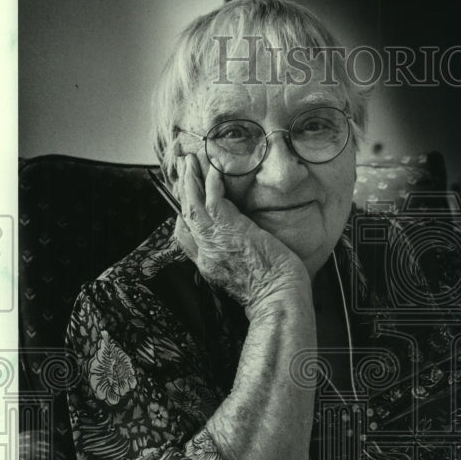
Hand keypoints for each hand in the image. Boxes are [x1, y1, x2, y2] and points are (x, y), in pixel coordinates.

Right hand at [173, 153, 309, 312]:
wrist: (277, 298)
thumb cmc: (272, 291)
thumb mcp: (246, 278)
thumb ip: (236, 262)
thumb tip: (242, 248)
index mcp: (209, 266)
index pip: (186, 239)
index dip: (183, 219)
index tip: (184, 205)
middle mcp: (206, 252)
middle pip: (186, 216)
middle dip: (184, 190)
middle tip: (185, 169)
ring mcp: (214, 240)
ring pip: (193, 204)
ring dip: (191, 179)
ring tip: (190, 161)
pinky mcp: (229, 229)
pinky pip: (212, 199)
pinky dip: (210, 181)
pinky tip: (213, 168)